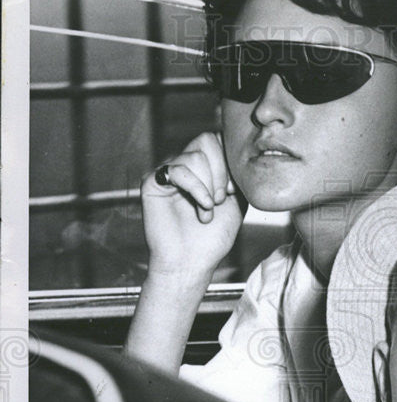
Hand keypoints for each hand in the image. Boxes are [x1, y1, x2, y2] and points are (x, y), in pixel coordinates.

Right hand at [140, 131, 246, 277]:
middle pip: (207, 139)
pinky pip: (179, 169)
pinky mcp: (153, 181)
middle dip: (221, 171)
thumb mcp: (237, 201)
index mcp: (205, 167)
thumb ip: (236, 174)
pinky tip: (201, 208)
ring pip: (195, 156)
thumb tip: (237, 150)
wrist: (191, 262)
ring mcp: (169, 172)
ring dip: (207, 187)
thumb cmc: (212, 238)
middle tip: (220, 199)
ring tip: (207, 210)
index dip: (230, 162)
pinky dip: (196, 189)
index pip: (218, 139)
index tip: (232, 191)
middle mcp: (186, 166)